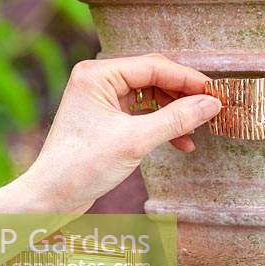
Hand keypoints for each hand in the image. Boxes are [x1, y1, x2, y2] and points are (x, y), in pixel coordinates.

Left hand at [23, 54, 221, 212]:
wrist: (49, 199)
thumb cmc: (81, 166)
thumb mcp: (135, 141)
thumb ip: (176, 119)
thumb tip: (211, 104)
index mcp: (98, 74)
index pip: (153, 67)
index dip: (187, 79)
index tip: (215, 93)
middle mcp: (98, 80)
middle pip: (154, 78)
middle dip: (183, 95)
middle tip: (212, 108)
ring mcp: (102, 99)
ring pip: (151, 96)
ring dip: (174, 113)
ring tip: (196, 129)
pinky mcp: (106, 119)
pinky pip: (142, 113)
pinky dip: (162, 125)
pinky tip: (181, 142)